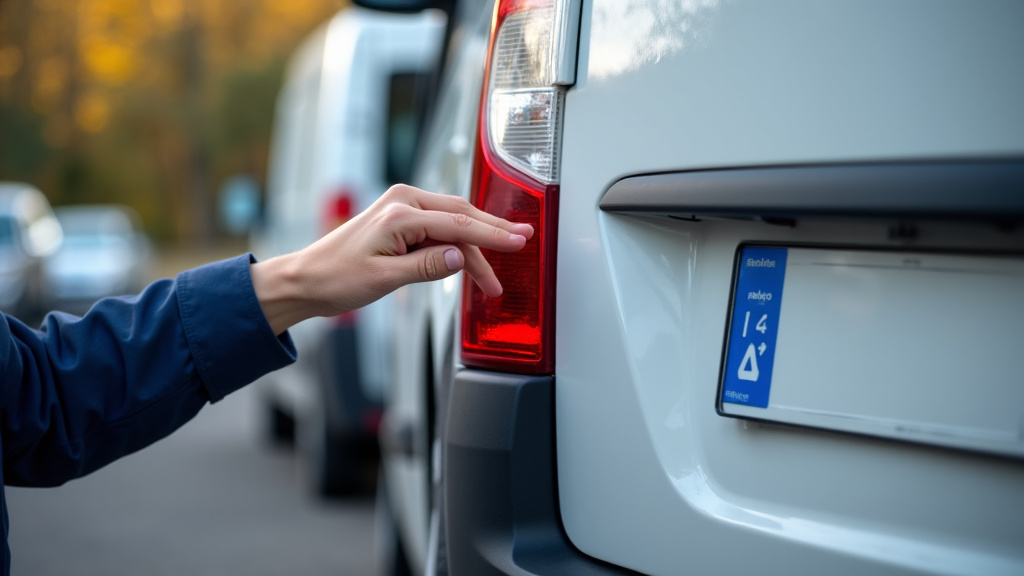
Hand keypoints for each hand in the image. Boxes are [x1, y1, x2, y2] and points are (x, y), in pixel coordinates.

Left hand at [250, 184, 533, 333]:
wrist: (306, 279)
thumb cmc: (335, 278)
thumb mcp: (384, 279)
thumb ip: (425, 266)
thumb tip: (459, 257)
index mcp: (399, 213)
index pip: (457, 224)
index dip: (492, 235)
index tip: (519, 241)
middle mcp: (403, 203)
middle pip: (461, 218)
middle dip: (492, 237)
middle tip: (522, 246)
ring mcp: (402, 210)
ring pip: (453, 225)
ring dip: (474, 250)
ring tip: (491, 281)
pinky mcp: (401, 221)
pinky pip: (439, 230)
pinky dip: (457, 247)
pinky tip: (469, 263)